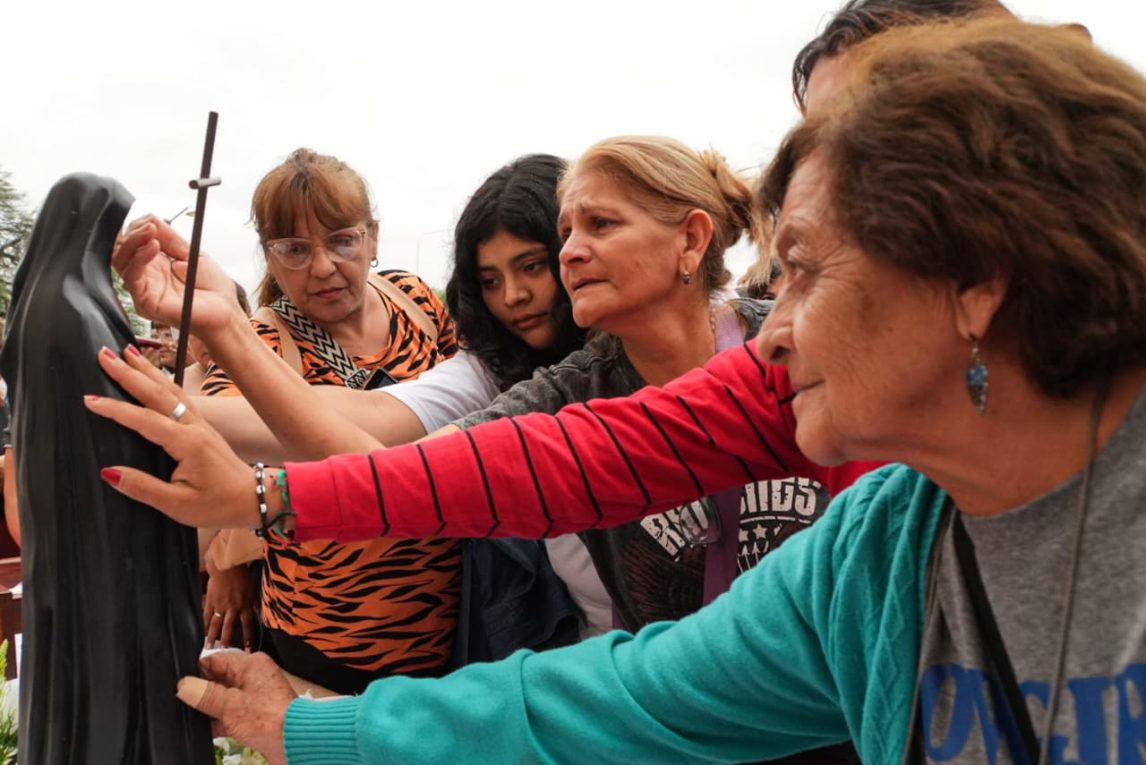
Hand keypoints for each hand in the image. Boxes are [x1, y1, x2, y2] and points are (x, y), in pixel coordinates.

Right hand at [84, 345, 266, 528]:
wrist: (253, 498)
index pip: (145, 420)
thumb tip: (108, 472)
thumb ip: (142, 488)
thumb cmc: (218, 505)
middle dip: (129, 372)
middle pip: (158, 393)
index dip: (116, 409)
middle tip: (103, 354)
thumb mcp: (178, 505)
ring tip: (126, 351)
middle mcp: (194, 427)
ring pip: (170, 390)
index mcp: (187, 444)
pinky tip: (152, 374)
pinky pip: (179, 397)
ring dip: (147, 370)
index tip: (89, 399)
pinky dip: (161, 381)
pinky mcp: (202, 426)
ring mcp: (200, 423)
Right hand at [113, 215, 244, 338]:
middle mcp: (146, 277)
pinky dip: (139, 258)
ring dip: (134, 241)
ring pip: (122, 261)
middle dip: (132, 233)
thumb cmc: (213, 289)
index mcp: (155, 265)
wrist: (225, 312)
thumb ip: (170, 239)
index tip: (150, 220)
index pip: (132, 243)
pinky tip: (153, 247)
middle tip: (149, 225)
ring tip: (151, 231)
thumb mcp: (191, 254)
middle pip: (122, 251)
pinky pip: (132, 276)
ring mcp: (143, 289)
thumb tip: (150, 219)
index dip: (137, 229)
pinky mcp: (144, 302)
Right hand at [177, 651, 292, 764]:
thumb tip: (183, 685)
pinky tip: (203, 732)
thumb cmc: (268, 719)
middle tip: (179, 704)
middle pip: (217, 680)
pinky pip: (231, 714)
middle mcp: (253, 676)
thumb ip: (205, 694)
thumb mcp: (230, 705)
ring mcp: (254, 696)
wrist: (296, 742)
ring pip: (223, 699)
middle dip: (200, 693)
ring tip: (187, 719)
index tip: (178, 685)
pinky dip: (219, 722)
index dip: (195, 672)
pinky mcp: (255, 715)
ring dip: (208, 710)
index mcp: (250, 664)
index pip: (215, 660)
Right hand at [204, 558, 257, 650]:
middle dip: (226, 641)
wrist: (227, 565)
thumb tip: (261, 614)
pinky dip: (204, 625)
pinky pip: (206, 616)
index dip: (248, 638)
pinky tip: (201, 633)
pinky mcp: (210, 601)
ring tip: (209, 648)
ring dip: (212, 637)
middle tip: (224, 653)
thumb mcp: (253, 589)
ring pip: (216, 624)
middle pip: (229, 628)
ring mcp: (220, 605)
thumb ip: (255, 603)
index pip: (247, 625)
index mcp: (244, 605)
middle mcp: (232, 608)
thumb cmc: (242, 576)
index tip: (247, 650)